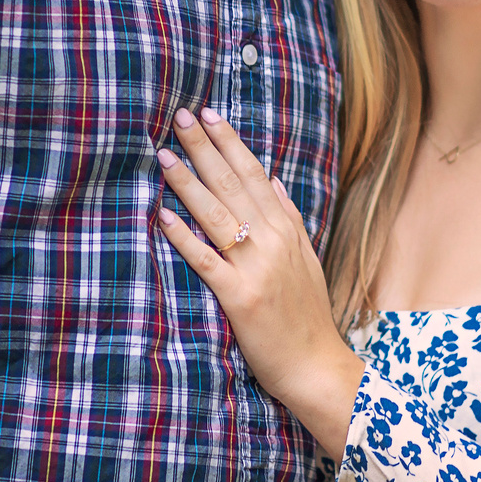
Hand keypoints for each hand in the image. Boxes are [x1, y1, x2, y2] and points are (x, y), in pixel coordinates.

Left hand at [156, 107, 363, 448]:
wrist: (317, 368)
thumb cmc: (308, 318)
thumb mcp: (308, 260)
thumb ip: (291, 218)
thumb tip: (273, 179)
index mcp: (287, 231)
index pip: (255, 174)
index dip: (230, 142)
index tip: (209, 114)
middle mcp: (273, 242)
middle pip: (233, 185)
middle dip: (204, 148)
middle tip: (179, 117)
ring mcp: (257, 269)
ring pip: (218, 215)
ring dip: (188, 182)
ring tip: (163, 155)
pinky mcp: (240, 298)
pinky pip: (207, 261)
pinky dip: (184, 236)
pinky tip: (163, 215)